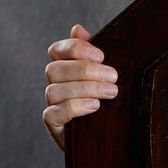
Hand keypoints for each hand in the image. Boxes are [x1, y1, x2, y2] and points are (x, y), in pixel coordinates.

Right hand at [43, 24, 117, 149]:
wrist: (115, 138)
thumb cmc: (112, 101)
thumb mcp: (108, 75)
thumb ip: (95, 53)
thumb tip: (78, 28)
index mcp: (66, 67)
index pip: (57, 50)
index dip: (74, 49)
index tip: (101, 55)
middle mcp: (55, 84)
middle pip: (55, 69)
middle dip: (85, 70)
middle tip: (113, 77)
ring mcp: (52, 105)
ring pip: (54, 90)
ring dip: (85, 88)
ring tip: (111, 92)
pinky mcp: (55, 125)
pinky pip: (54, 113)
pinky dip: (75, 106)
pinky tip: (95, 106)